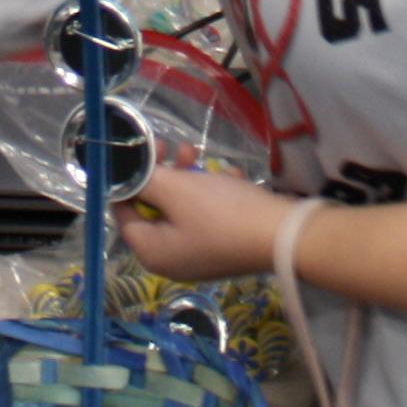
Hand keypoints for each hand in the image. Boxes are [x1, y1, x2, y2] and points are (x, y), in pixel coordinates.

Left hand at [115, 159, 297, 282]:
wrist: (283, 236)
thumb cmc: (222, 213)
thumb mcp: (177, 190)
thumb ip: (144, 180)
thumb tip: (125, 176)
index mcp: (152, 252)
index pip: (122, 213)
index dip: (126, 180)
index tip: (139, 152)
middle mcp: (171, 260)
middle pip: (154, 209)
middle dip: (163, 174)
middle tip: (172, 146)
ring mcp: (199, 255)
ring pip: (181, 208)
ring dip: (188, 178)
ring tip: (200, 154)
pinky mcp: (223, 247)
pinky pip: (206, 216)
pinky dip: (212, 193)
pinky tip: (229, 176)